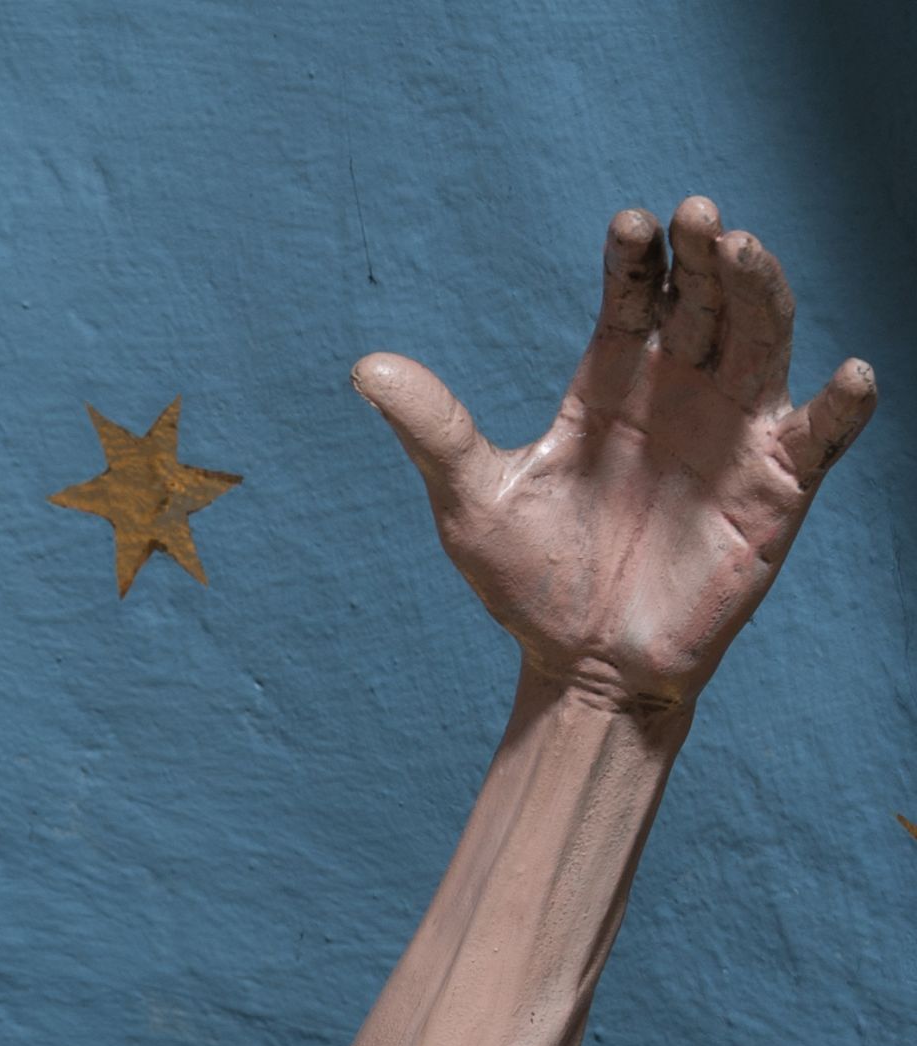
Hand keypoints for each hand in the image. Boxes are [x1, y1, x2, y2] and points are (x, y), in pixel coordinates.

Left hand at [355, 198, 876, 709]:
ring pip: (765, 340)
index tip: (630, 224)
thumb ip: (434, 430)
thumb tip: (363, 366)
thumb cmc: (528, 582)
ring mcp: (733, 434)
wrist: (581, 666)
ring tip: (745, 252)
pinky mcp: (775, 488)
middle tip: (700, 214)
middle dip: (705, 255)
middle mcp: (679, 392)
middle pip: (705, 300)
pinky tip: (847, 376)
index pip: (632, 298)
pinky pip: (821, 437)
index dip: (636, 259)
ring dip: (763, 293)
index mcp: (610, 384)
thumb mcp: (472, 501)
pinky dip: (841, 406)